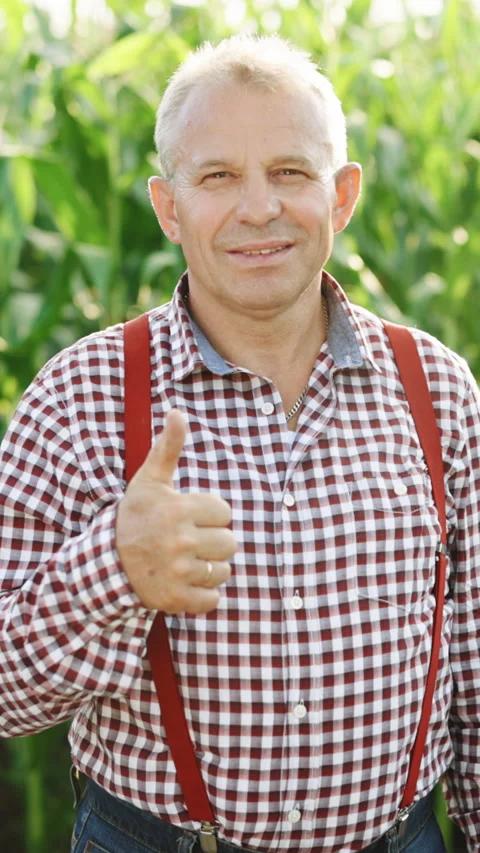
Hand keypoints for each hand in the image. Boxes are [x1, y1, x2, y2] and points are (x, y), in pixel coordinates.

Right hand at [116, 409, 236, 613]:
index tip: (187, 517)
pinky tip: (184, 582)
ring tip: (186, 561)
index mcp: (178, 509)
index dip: (210, 515)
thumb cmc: (134, 517)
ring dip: (209, 568)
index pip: (224, 512)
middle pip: (230, 543)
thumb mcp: (149, 480)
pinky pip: (213, 599)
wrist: (105, 564)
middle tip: (188, 541)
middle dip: (213, 542)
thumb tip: (177, 412)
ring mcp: (178, 572)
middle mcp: (179, 541)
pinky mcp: (176, 600)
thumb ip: (168, 447)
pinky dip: (203, 594)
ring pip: (223, 571)